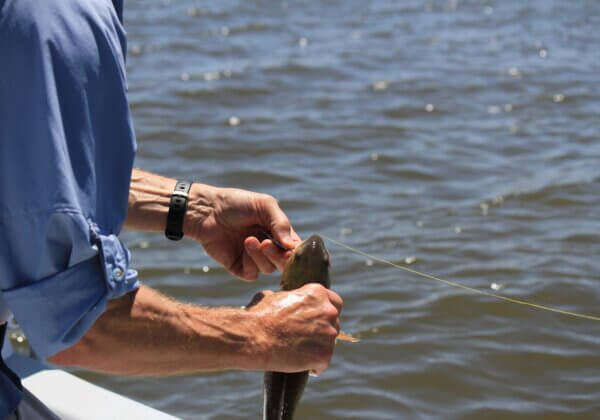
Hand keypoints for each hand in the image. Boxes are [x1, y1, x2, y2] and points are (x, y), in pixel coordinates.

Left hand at [184, 184, 301, 280]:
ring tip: (248, 239)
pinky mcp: (239, 267)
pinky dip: (250, 262)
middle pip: (284, 264)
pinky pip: (253, 274)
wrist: (206, 211)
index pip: (295, 249)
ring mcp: (254, 258)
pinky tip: (242, 247)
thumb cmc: (235, 203)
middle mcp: (269, 247)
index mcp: (278, 232)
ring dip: (260, 255)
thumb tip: (293, 247)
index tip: (291, 249)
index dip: (295, 252)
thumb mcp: (263, 205)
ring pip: (269, 269)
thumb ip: (280, 223)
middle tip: (266, 244)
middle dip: (278, 256)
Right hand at [245, 283, 342, 373]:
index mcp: (317, 293)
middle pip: (334, 323)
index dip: (326, 313)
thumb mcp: (271, 296)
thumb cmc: (259, 316)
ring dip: (318, 348)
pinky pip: (323, 363)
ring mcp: (328, 334)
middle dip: (323, 331)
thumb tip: (278, 298)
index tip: (319, 321)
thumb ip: (285, 297)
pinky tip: (305, 368)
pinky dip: (315, 366)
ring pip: (329, 344)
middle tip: (308, 339)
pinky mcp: (324, 354)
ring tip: (302, 354)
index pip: (335, 302)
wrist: (254, 337)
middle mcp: (328, 311)